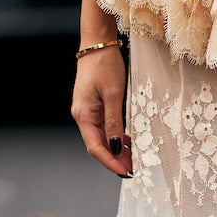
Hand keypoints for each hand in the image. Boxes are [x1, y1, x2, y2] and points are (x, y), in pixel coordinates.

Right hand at [71, 43, 131, 175]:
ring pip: (101, 138)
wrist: (97, 43)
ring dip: (116, 150)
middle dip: (115, 159)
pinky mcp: (93, 106)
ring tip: (133, 159)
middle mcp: (82, 115)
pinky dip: (115, 137)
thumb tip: (115, 147)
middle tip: (134, 169)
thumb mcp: (114, 94)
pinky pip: (103, 127)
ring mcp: (87, 111)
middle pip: (98, 145)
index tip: (125, 172)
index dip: (110, 162)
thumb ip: (114, 121)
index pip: (95, 147)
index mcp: (84, 115)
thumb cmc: (104, 65)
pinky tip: (127, 141)